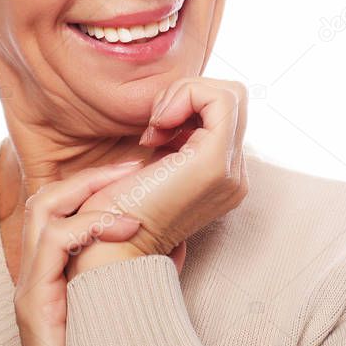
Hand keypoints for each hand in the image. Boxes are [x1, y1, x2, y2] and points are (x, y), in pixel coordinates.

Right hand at [12, 160, 144, 345]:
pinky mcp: (33, 303)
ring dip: (90, 192)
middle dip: (91, 175)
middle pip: (47, 196)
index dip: (96, 180)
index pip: (62, 203)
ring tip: (131, 189)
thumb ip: (147, 266)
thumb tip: (183, 236)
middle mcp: (36, 269)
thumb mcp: (129, 300)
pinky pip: (52, 244)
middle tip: (134, 164)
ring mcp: (31, 284)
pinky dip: (91, 226)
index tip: (138, 167)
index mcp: (54, 265)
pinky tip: (127, 226)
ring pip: (43, 210)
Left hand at [66, 77, 248, 274]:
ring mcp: (231, 171)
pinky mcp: (216, 162)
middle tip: (156, 128)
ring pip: (230, 94)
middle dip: (188, 96)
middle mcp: (236, 175)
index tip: (154, 133)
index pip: (227, 111)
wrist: (108, 250)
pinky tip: (156, 129)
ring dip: (184, 97)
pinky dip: (185, 97)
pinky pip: (219, 98)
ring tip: (156, 132)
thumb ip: (177, 137)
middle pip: (233, 98)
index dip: (189, 105)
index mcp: (225, 176)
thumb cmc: (116, 211)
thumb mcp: (156, 163)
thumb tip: (180, 101)